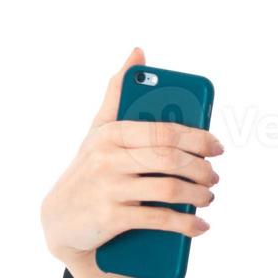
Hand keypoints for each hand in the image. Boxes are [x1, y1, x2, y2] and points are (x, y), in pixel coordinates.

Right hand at [40, 48, 223, 265]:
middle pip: (171, 159)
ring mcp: (109, 188)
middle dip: (201, 169)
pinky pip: (159, 218)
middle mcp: (108, 157)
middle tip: (213, 176)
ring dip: (198, 195)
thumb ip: (119, 93)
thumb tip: (138, 51)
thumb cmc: (90, 167)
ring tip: (208, 197)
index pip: (165, 131)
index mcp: (112, 132)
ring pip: (169, 189)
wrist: (60, 219)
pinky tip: (200, 226)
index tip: (217, 147)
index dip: (198, 139)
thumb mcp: (99, 129)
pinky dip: (186, 223)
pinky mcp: (111, 217)